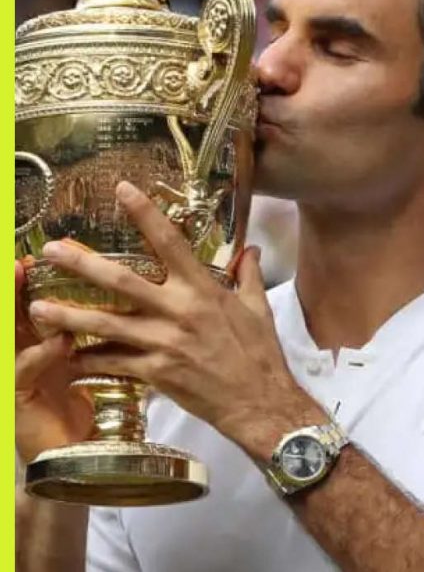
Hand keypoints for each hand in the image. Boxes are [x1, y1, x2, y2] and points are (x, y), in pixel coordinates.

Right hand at [15, 261, 93, 463]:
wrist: (74, 459)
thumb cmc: (79, 413)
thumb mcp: (84, 369)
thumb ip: (93, 339)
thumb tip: (121, 306)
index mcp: (38, 348)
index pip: (30, 308)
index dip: (27, 284)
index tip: (34, 255)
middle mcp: (21, 358)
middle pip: (12, 317)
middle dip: (12, 289)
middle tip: (19, 261)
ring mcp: (15, 377)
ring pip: (10, 338)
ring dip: (17, 312)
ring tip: (26, 286)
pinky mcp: (17, 400)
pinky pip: (24, 370)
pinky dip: (40, 354)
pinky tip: (58, 342)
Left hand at [27, 181, 325, 460]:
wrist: (260, 402)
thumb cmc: (260, 354)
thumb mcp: (259, 309)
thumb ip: (248, 276)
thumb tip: (251, 250)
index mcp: (204, 290)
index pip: (170, 242)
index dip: (145, 213)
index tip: (123, 190)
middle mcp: (180, 310)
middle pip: (121, 280)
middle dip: (82, 263)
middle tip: (52, 250)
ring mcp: (164, 342)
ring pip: (106, 323)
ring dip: (68, 315)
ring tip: (37, 307)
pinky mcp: (155, 372)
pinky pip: (113, 362)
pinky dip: (88, 359)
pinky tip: (66, 356)